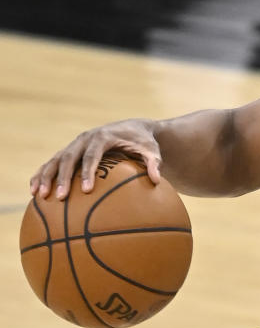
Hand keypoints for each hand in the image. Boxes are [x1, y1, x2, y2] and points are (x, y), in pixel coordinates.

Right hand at [29, 120, 161, 199]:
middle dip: (63, 178)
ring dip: (46, 177)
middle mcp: (84, 139)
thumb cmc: (144, 143)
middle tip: (60, 198)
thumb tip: (156, 180)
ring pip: (55, 160)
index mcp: (102, 137)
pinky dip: (42, 175)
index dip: (88, 171)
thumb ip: (154, 163)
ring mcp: (74, 145)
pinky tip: (34, 192)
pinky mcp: (70, 151)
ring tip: (38, 195)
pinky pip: (53, 164)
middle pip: (69, 158)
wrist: (133, 129)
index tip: (87, 190)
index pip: (92, 155)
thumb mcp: (152, 151)